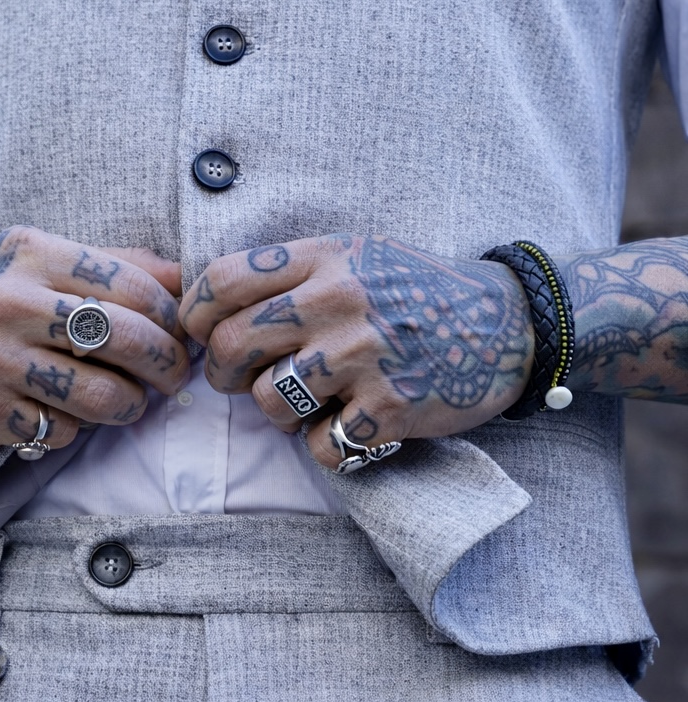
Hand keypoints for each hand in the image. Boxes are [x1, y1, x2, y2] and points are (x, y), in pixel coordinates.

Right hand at [0, 226, 188, 448]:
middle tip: (176, 375)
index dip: (170, 315)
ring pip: (101, 396)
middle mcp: (15, 306)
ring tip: (133, 400)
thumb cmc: (0, 288)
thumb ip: (116, 263)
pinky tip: (73, 411)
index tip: (180, 332)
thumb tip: (187, 280)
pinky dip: (80, 428)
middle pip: (126, 340)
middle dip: (167, 364)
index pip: (132, 287)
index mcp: (37, 256)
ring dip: (132, 404)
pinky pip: (62, 431)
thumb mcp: (46, 254)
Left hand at [179, 234, 533, 469]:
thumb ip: (294, 272)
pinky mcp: (390, 408)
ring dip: (277, 413)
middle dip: (222, 372)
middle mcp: (338, 302)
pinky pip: (320, 445)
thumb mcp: (357, 255)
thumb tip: (211, 303)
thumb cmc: (417, 289)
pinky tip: (350, 425)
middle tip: (238, 380)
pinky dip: (327, 446)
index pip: (222, 279)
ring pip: (268, 401)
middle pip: (230, 343)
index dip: (194, 314)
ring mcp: (364, 356)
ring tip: (307, 402)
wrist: (508, 321)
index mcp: (325, 259)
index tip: (200, 334)